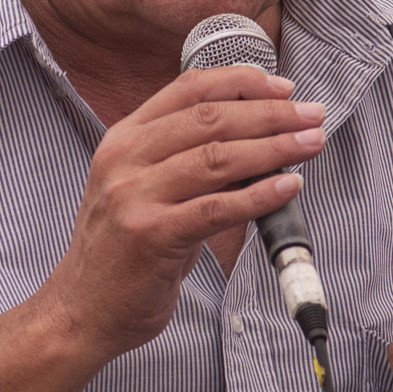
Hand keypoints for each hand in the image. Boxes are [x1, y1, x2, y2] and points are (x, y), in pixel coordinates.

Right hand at [38, 63, 325, 360]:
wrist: (81, 309)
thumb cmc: (122, 252)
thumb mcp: (144, 190)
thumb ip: (189, 163)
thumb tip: (261, 144)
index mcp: (123, 139)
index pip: (188, 89)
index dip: (241, 82)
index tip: (282, 88)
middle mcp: (125, 160)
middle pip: (210, 119)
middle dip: (270, 114)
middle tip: (311, 116)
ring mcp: (134, 197)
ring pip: (218, 158)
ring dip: (274, 147)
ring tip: (309, 144)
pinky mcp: (150, 236)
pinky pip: (216, 209)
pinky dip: (259, 196)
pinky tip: (287, 187)